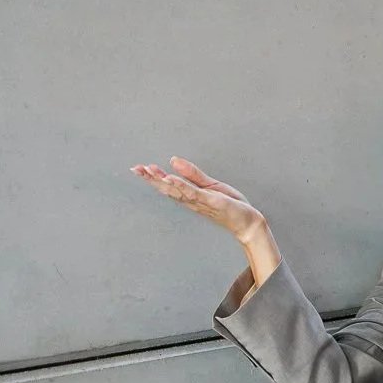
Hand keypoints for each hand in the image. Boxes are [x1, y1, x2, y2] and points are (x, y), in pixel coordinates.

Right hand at [130, 157, 265, 243]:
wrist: (246, 221)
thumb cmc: (229, 205)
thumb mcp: (209, 185)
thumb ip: (192, 173)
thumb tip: (173, 161)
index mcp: (190, 195)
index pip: (168, 185)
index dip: (152, 177)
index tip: (138, 168)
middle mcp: (191, 200)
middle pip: (167, 188)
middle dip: (151, 179)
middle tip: (136, 169)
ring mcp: (200, 201)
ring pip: (177, 190)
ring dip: (162, 180)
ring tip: (149, 170)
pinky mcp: (211, 201)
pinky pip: (193, 192)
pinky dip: (181, 185)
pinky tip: (170, 178)